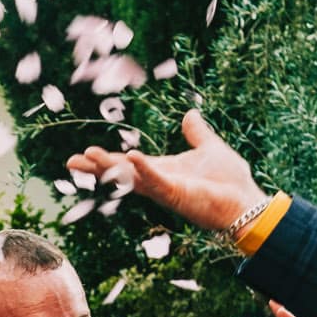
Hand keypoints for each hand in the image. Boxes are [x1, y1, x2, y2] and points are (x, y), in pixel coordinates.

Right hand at [65, 110, 267, 231]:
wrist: (246, 202)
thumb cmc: (230, 181)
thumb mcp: (210, 148)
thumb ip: (197, 134)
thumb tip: (190, 114)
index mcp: (163, 170)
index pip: (128, 164)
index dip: (106, 159)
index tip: (83, 153)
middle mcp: (158, 181)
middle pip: (121, 173)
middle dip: (97, 167)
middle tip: (70, 161)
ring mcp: (165, 189)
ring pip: (131, 178)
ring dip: (110, 167)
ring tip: (88, 157)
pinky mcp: (177, 194)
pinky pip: (157, 181)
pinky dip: (145, 169)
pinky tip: (132, 157)